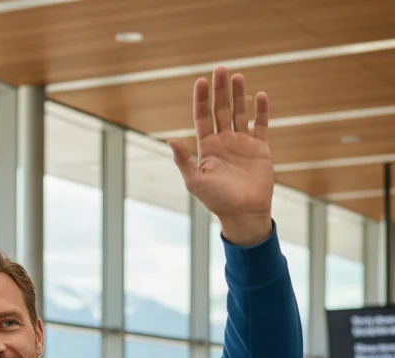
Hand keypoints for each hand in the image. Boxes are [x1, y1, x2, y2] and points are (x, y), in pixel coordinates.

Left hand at [168, 67, 273, 246]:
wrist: (243, 213)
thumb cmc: (217, 200)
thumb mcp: (195, 181)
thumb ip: (183, 160)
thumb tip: (170, 139)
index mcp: (207, 148)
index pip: (202, 118)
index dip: (201, 100)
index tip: (201, 81)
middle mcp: (223, 142)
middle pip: (221, 110)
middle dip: (220, 90)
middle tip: (220, 69)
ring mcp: (242, 143)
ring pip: (240, 113)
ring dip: (239, 95)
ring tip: (237, 76)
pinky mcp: (260, 148)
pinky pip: (261, 125)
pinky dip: (261, 110)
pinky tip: (260, 95)